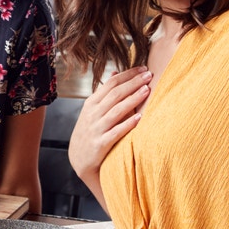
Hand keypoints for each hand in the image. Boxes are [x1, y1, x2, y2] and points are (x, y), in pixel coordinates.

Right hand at [68, 66, 151, 188]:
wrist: (79, 159)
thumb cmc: (90, 132)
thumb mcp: (92, 111)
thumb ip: (104, 93)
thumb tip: (115, 73)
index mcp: (91, 103)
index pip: (111, 83)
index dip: (128, 74)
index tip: (143, 68)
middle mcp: (93, 114)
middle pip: (115, 94)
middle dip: (133, 83)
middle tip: (149, 75)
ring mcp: (96, 128)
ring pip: (117, 110)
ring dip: (133, 99)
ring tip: (147, 90)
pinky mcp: (100, 144)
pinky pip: (116, 132)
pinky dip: (128, 124)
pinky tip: (140, 117)